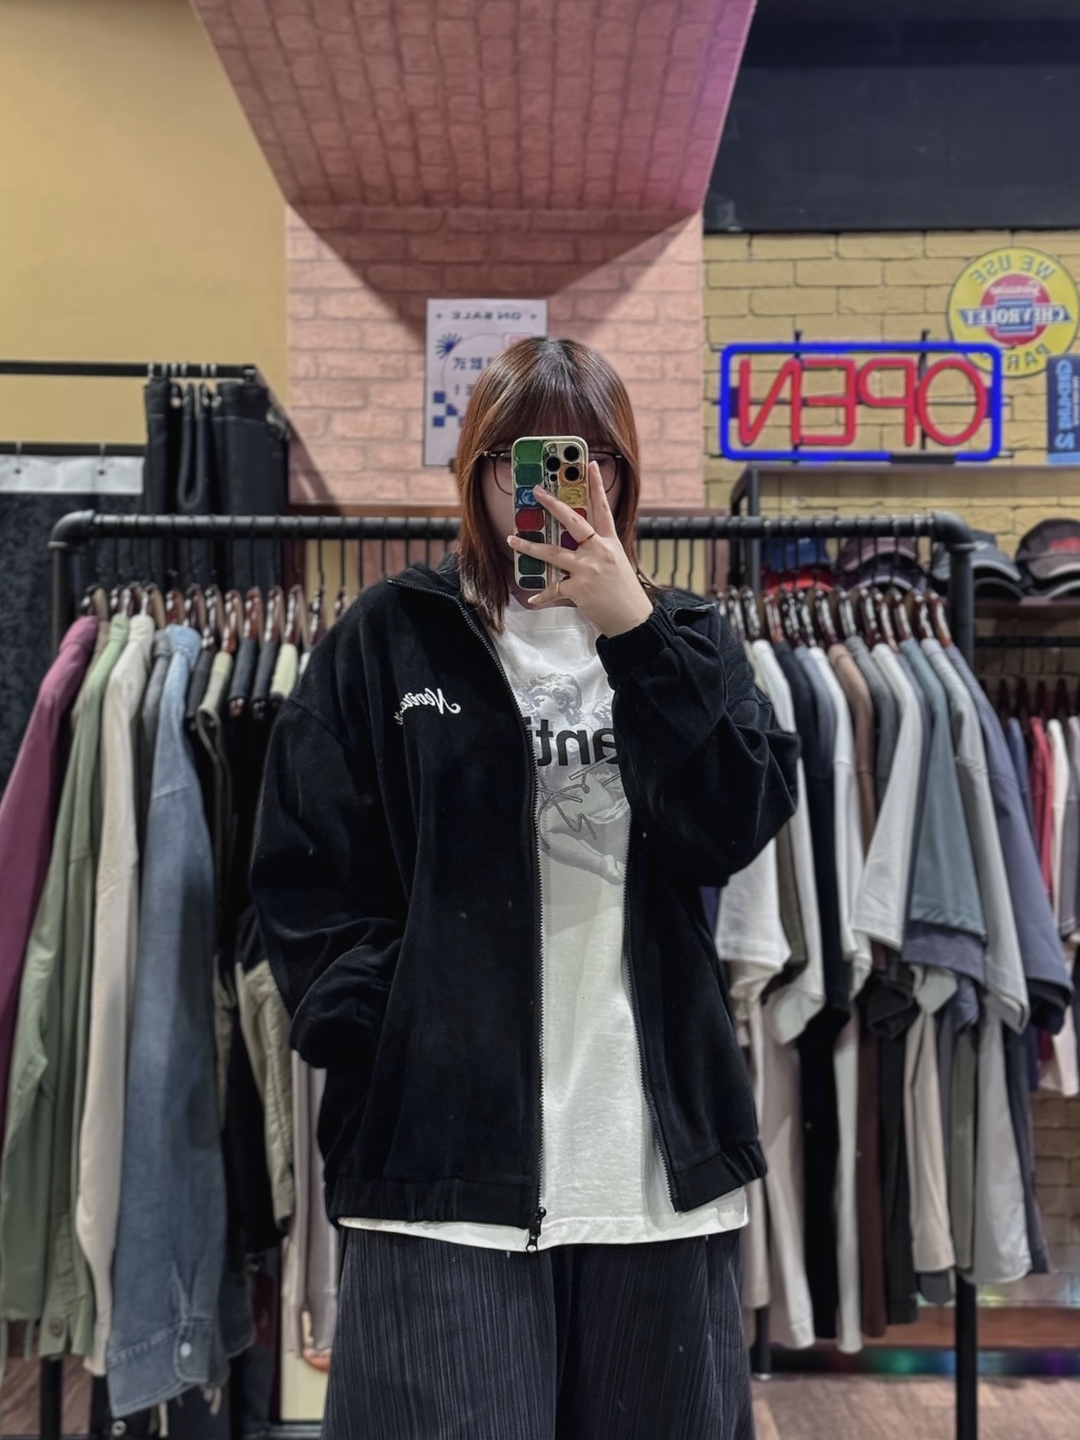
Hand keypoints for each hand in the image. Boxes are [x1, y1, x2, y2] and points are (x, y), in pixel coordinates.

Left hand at [506, 462, 653, 636]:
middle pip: (573, 522)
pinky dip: (542, 596)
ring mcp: (587, 569)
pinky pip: (554, 590)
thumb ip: (600, 551)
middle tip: (537, 492)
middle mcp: (599, 552)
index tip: (591, 465)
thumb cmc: (625, 593)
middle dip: (553, 505)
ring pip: (553, 553)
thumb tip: (580, 543)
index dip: (597, 486)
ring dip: (529, 547)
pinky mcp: (578, 589)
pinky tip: (532, 599)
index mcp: (610, 543)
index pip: (604, 509)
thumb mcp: (617, 564)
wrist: (632, 619)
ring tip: (512, 540)